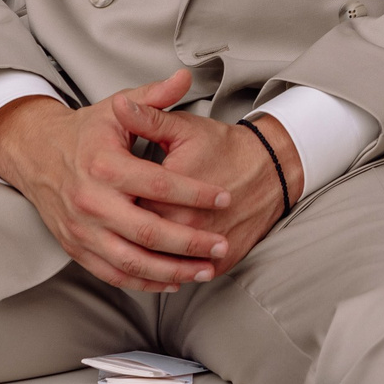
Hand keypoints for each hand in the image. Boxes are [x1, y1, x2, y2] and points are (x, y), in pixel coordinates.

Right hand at [0, 67, 235, 292]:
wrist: (36, 154)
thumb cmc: (86, 131)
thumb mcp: (116, 107)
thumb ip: (154, 98)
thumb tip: (185, 76)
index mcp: (105, 165)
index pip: (159, 185)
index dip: (195, 193)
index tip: (224, 198)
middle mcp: (91, 201)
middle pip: (147, 231)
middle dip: (189, 242)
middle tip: (221, 244)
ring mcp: (82, 230)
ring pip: (131, 260)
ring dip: (170, 270)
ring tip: (205, 270)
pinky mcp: (76, 248)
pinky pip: (112, 273)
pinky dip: (143, 282)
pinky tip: (172, 282)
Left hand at [117, 95, 303, 278]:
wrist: (272, 168)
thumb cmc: (223, 147)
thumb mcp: (183, 128)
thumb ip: (148, 117)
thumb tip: (118, 105)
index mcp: (163, 191)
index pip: (123, 208)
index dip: (114, 207)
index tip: (111, 202)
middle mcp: (183, 224)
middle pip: (139, 240)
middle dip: (124, 239)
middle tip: (117, 231)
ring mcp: (202, 247)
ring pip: (161, 265)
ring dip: (143, 266)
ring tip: (132, 257)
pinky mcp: (220, 261)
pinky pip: (188, 277)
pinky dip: (171, 279)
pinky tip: (159, 275)